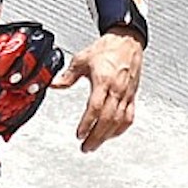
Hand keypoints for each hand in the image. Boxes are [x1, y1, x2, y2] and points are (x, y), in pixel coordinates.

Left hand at [52, 29, 143, 151]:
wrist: (127, 41)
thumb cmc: (108, 48)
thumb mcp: (82, 59)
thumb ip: (68, 75)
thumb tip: (55, 84)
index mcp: (104, 80)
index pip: (95, 107)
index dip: (87, 123)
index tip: (79, 134)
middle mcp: (117, 89)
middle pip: (108, 119)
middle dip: (96, 136)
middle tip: (85, 147)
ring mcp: (126, 94)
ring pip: (119, 121)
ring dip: (107, 136)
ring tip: (95, 144)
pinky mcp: (132, 96)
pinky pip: (129, 117)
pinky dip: (120, 129)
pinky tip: (112, 134)